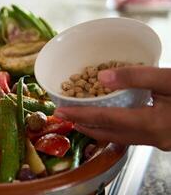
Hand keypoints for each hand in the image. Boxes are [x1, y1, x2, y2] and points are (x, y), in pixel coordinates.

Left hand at [54, 66, 170, 150]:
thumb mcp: (169, 79)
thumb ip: (136, 77)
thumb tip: (102, 77)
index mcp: (151, 124)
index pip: (105, 119)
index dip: (80, 114)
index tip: (60, 112)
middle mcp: (152, 138)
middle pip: (108, 134)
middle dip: (84, 126)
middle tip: (65, 118)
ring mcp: (157, 141)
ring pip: (118, 138)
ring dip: (97, 130)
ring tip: (80, 122)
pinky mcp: (161, 138)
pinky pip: (129, 137)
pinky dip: (113, 130)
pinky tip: (109, 123)